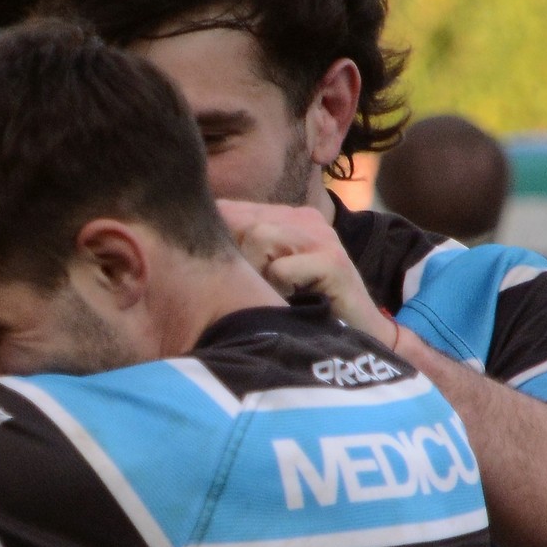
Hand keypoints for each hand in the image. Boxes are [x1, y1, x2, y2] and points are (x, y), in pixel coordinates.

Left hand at [216, 200, 395, 344]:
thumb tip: (186, 257)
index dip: (216, 241)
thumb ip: (239, 259)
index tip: (218, 275)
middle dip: (233, 260)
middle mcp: (304, 219)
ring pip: (257, 238)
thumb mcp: (266, 279)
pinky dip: (277, 290)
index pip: (230, 211)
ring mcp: (321, 237)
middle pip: (238, 222)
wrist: (361, 336)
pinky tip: (291, 303)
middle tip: (252, 290)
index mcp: (286, 217)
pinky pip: (280, 269)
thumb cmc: (302, 311)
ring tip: (273, 296)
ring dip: (255, 275)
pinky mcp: (332, 261)